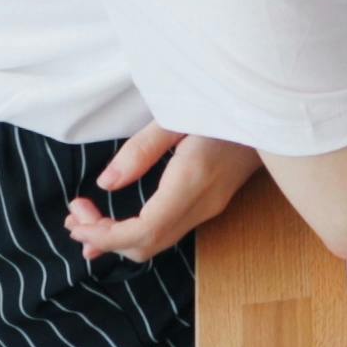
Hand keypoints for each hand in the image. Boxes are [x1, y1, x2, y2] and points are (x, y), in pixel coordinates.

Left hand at [62, 123, 263, 267]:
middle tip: (73, 217)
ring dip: (118, 238)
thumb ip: (141, 150)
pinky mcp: (211, 202)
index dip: (105, 235)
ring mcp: (210, 206)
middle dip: (104, 239)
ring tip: (84, 222)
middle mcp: (202, 203)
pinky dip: (136, 233)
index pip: (143, 232)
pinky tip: (115, 223)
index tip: (76, 219)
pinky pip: (168, 231)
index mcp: (192, 181)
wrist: (272, 106)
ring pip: (157, 243)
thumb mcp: (177, 113)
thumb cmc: (224, 100)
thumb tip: (106, 183)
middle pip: (147, 246)